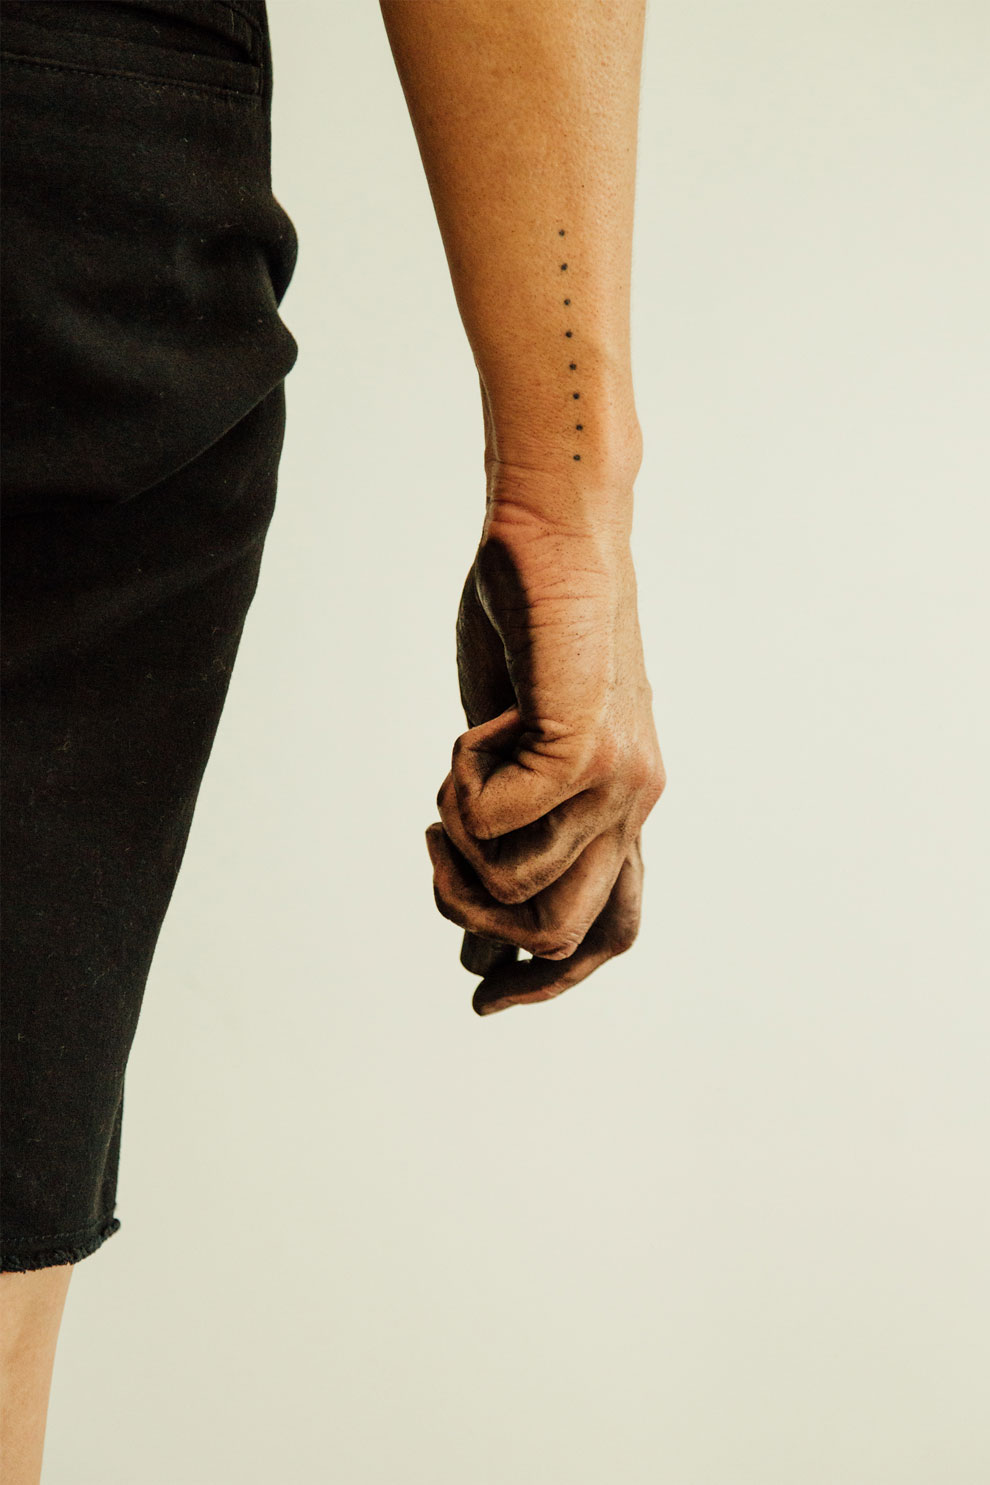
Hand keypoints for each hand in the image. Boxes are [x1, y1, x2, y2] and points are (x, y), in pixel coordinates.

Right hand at [425, 483, 664, 1014]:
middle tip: (436, 854)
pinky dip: (459, 791)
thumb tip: (474, 920)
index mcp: (623, 808)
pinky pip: (499, 824)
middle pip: (565, 934)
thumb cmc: (532, 631)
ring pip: (524, 890)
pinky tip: (469, 735)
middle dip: (477, 919)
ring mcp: (618, 777)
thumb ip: (508, 822)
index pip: (611, 932)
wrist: (557, 531)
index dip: (549, 983)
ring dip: (458, 845)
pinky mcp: (585, 743)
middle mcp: (633, 803)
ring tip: (451, 774)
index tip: (483, 997)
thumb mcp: (516, 746)